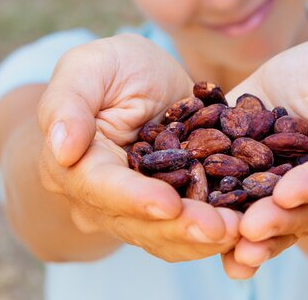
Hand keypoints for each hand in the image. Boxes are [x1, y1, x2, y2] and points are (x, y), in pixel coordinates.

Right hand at [37, 34, 238, 260]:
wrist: (137, 83)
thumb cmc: (109, 69)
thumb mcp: (88, 68)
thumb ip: (68, 103)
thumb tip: (61, 148)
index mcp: (75, 165)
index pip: (102, 188)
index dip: (134, 199)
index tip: (169, 205)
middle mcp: (100, 200)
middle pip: (138, 223)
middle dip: (181, 228)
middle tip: (222, 228)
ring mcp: (134, 211)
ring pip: (166, 236)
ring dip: (204, 238)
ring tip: (241, 230)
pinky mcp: (168, 210)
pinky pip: (189, 231)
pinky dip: (216, 232)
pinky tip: (246, 225)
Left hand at [220, 39, 307, 276]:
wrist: (300, 80)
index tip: (287, 193)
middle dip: (280, 221)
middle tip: (251, 228)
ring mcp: (293, 200)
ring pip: (280, 226)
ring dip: (258, 243)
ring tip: (236, 253)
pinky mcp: (257, 196)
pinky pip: (247, 218)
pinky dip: (231, 239)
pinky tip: (217, 249)